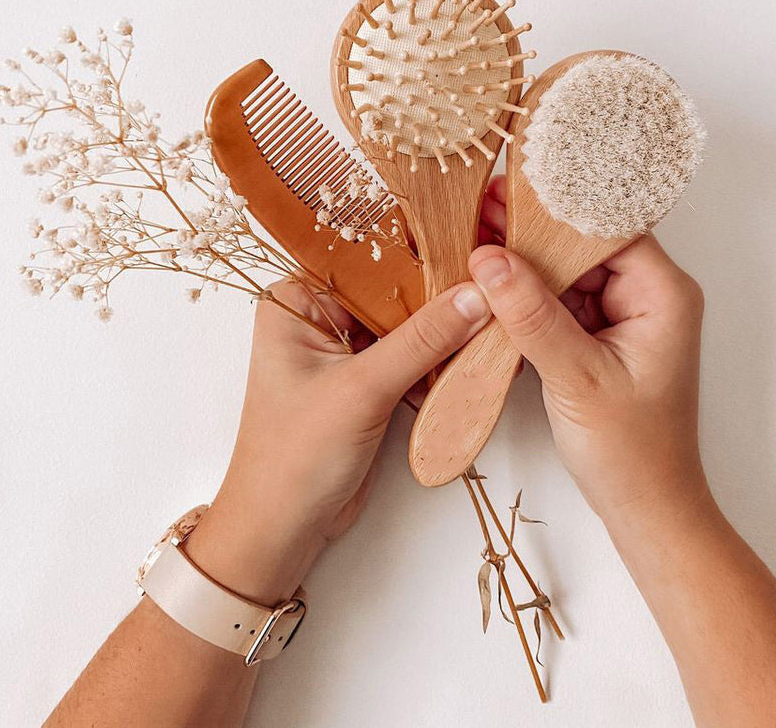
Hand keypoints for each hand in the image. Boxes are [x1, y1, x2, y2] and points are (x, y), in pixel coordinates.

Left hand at [185, 278, 490, 604]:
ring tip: (490, 323)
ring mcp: (345, 349)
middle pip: (392, 291)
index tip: (469, 249)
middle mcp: (319, 316)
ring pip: (407, 324)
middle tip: (491, 289)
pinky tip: (473, 358)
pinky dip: (439, 360)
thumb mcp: (362, 389)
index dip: (417, 254)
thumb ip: (422, 340)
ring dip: (445, 331)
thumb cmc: (295, 456)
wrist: (284, 527)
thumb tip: (475, 296)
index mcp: (297, 300)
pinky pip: (412, 355)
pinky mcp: (367, 380)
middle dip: (438, 297)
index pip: (367, 262)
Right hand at [472, 182, 706, 522]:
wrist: (647, 507)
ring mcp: (626, 316)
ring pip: (570, 272)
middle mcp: (650, 295)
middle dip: (533, 234)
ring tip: (478, 244)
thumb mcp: (575, 377)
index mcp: (663, 294)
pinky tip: (495, 287)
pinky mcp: (605, 336)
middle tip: (482, 211)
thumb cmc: (631, 451)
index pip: (606, 227)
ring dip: (528, 266)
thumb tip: (490, 259)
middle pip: (585, 245)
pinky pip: (565, 302)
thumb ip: (531, 314)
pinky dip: (532, 298)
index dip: (556, 207)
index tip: (509, 189)